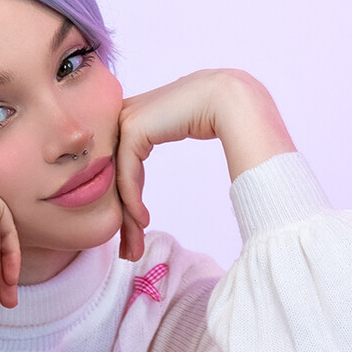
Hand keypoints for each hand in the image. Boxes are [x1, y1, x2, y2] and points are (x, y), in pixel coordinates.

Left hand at [114, 69, 295, 261]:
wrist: (235, 99)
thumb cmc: (225, 116)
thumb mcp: (186, 128)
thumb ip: (166, 139)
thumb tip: (164, 161)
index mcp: (139, 114)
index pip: (122, 167)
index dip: (128, 205)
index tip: (135, 237)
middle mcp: (128, 115)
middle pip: (116, 177)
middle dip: (122, 219)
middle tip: (128, 253)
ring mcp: (128, 120)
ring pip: (118, 178)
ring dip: (127, 218)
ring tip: (134, 247)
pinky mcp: (133, 128)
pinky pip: (127, 173)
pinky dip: (133, 200)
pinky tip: (143, 221)